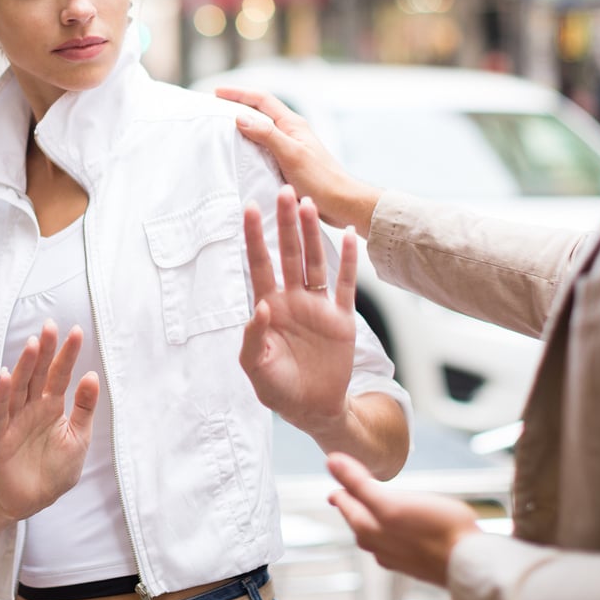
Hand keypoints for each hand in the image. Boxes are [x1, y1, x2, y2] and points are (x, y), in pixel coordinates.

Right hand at [0, 321, 98, 521]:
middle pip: (38, 374)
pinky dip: (2, 394)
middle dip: (45, 350)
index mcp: (52, 406)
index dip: (67, 354)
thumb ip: (84, 408)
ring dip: (24, 366)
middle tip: (50, 325)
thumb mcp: (78, 438)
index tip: (77, 331)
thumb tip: (92, 375)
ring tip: (33, 344)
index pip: (60, 374)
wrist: (35, 500)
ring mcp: (14, 420)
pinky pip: (0, 412)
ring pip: (19, 387)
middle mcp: (32, 408)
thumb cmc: (57, 468)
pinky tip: (6, 374)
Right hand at [217, 87, 375, 234]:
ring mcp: (290, 147)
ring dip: (242, 125)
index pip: (262, 99)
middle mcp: (291, 132)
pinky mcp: (288, 163)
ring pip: (262, 129)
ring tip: (221, 128)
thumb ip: (267, 134)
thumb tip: (240, 117)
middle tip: (215, 108)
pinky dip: (249, 145)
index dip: (239, 93)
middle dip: (238, 105)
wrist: (342, 203)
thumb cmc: (320, 179)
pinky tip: (239, 154)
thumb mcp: (291, 154)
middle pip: (261, 111)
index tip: (216, 93)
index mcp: (293, 124)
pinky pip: (264, 147)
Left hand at [240, 185, 358, 434]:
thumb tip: (261, 306)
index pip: (259, 264)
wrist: (312, 408)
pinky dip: (349, 262)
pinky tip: (351, 237)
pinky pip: (346, 285)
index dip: (254, 237)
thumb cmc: (278, 389)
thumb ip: (254, 338)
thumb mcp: (256, 368)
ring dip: (312, 234)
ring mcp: (318, 306)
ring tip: (310, 205)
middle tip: (285, 191)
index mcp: (269, 307)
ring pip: (315, 262)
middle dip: (286, 224)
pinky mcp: (341, 318)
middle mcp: (293, 299)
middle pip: (288, 254)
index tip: (249, 208)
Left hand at [327, 452, 480, 586]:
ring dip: (369, 513)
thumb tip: (330, 462)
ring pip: (374, 530)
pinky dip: (388, 526)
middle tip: (347, 484)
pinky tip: (397, 525)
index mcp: (366, 529)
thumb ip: (359, 484)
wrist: (470, 563)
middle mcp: (376, 545)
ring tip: (369, 500)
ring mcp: (395, 555)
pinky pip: (392, 539)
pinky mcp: (414, 560)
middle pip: (356, 517)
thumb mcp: (391, 503)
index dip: (340, 480)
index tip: (335, 464)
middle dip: (351, 499)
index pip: (343, 500)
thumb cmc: (435, 530)